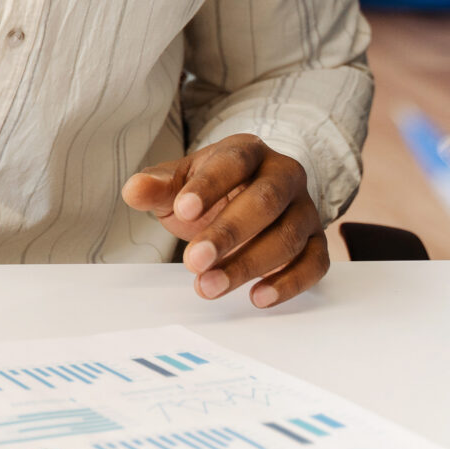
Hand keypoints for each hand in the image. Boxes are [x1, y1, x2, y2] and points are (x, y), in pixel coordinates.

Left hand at [121, 134, 327, 307]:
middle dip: (228, 234)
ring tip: (209, 287)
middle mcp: (284, 175)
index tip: (182, 210)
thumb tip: (133, 190)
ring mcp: (305, 209)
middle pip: (265, 201)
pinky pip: (314, 263)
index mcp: (248, 151)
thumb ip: (158, 186)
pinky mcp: (316, 241)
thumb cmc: (210, 189)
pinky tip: (257, 297)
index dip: (209, 186)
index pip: (233, 162)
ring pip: (288, 237)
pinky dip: (289, 283)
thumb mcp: (179, 182)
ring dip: (248, 266)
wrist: (247, 196)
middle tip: (192, 261)